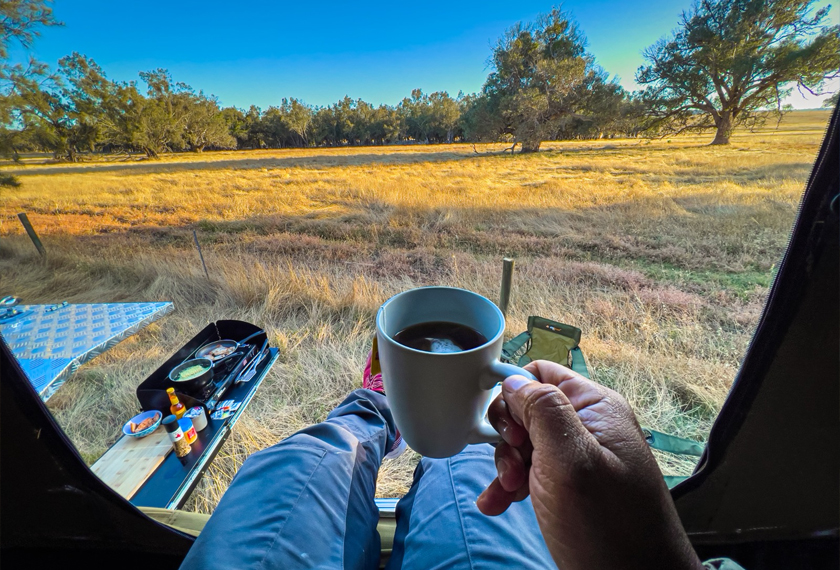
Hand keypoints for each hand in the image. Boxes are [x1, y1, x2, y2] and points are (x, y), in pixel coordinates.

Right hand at [476, 360, 702, 569]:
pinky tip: (497, 504)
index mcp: (595, 408)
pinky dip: (509, 486)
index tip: (507, 430)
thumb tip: (513, 380)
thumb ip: (542, 411)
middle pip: (528, 410)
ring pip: (525, 443)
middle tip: (513, 468)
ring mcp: (579, 459)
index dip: (515, 394)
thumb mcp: (570, 461)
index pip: (543, 373)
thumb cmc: (609, 527)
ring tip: (508, 494)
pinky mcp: (570, 488)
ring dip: (505, 466)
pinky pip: (531, 473)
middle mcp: (588, 427)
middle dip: (509, 437)